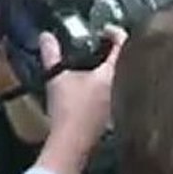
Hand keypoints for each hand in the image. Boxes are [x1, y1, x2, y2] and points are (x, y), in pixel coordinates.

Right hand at [36, 27, 126, 173]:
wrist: (71, 144)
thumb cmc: (68, 109)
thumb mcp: (57, 77)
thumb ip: (52, 54)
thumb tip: (46, 37)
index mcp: (113, 73)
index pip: (123, 44)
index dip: (116, 32)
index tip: (105, 29)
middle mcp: (123, 85)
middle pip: (126, 60)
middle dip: (115, 50)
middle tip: (101, 43)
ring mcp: (120, 102)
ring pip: (122, 77)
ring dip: (111, 69)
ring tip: (96, 62)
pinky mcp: (114, 115)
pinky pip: (117, 92)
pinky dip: (108, 84)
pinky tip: (92, 87)